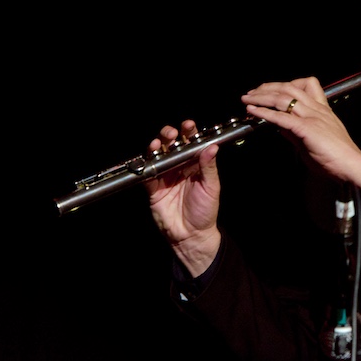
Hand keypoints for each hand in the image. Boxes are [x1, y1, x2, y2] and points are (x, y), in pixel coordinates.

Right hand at [145, 119, 221, 276]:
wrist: (191, 235)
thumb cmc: (205, 211)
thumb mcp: (211, 187)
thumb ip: (209, 167)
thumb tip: (212, 146)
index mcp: (195, 165)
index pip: (191, 143)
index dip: (189, 132)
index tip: (189, 125)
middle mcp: (179, 167)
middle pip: (172, 145)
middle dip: (169, 135)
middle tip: (172, 133)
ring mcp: (165, 176)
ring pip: (158, 155)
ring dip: (157, 146)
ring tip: (159, 142)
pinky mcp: (153, 188)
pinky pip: (148, 173)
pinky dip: (147, 164)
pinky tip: (150, 156)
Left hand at [241, 77, 360, 190]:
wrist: (352, 166)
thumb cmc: (338, 157)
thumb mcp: (314, 141)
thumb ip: (297, 132)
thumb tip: (281, 127)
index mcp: (322, 110)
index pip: (305, 85)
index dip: (284, 85)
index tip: (270, 89)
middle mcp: (317, 109)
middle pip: (290, 88)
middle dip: (268, 87)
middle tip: (253, 92)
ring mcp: (312, 117)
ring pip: (284, 98)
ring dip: (262, 97)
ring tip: (247, 99)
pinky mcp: (307, 129)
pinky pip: (282, 117)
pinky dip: (265, 112)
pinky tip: (253, 111)